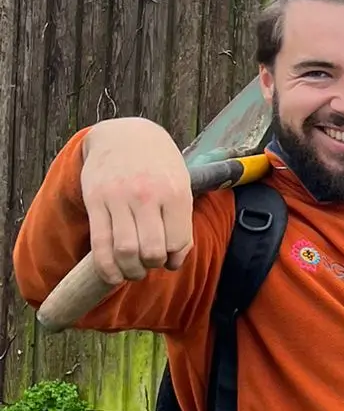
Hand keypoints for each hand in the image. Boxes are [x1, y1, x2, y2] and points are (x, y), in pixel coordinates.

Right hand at [79, 118, 192, 287]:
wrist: (126, 135)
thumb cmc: (159, 167)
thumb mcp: (181, 186)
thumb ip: (181, 223)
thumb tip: (174, 262)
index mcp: (174, 193)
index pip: (177, 243)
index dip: (174, 259)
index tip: (169, 258)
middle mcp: (146, 195)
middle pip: (151, 251)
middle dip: (152, 266)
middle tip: (150, 263)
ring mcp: (118, 198)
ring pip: (124, 251)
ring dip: (130, 271)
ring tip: (133, 270)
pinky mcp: (95, 200)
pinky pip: (99, 244)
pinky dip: (106, 268)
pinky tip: (112, 275)